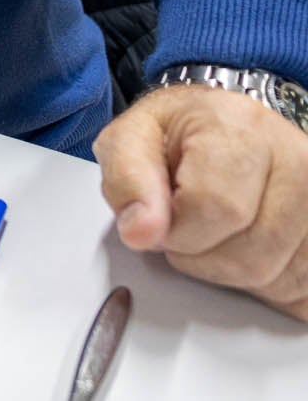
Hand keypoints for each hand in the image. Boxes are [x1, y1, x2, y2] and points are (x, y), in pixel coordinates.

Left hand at [96, 83, 307, 319]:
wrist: (224, 127)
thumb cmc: (178, 135)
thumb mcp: (130, 139)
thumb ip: (126, 180)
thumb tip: (140, 231)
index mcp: (242, 128)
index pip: (218, 208)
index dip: (178, 231)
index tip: (162, 220)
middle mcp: (299, 160)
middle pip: (253, 255)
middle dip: (202, 258)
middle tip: (186, 230)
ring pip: (281, 279)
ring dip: (234, 275)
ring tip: (216, 236)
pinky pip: (305, 289)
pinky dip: (270, 287)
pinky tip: (248, 252)